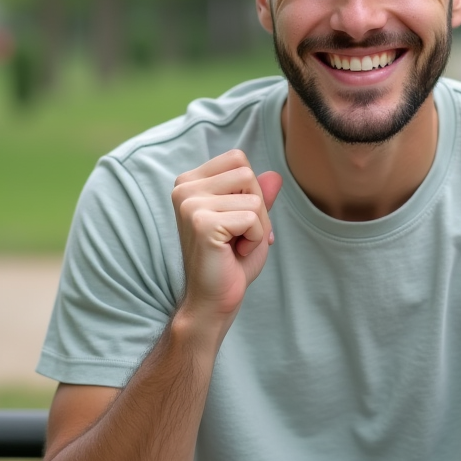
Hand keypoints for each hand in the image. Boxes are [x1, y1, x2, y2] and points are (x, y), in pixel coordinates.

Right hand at [171, 149, 282, 321]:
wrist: (213, 300)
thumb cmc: (230, 261)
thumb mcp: (251, 221)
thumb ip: (260, 196)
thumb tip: (276, 174)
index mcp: (190, 182)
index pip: (238, 159)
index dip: (251, 189)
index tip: (238, 219)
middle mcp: (184, 188)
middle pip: (247, 174)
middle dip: (257, 207)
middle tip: (240, 235)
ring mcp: (190, 204)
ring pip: (253, 198)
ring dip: (258, 226)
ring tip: (236, 245)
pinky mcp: (202, 223)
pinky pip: (252, 218)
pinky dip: (255, 239)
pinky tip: (235, 253)